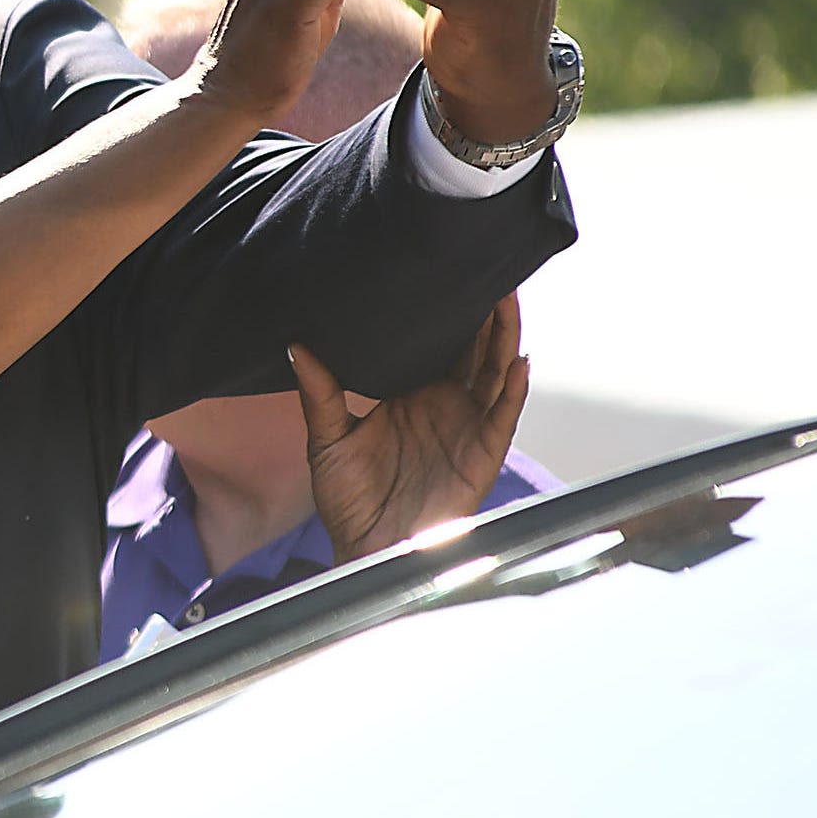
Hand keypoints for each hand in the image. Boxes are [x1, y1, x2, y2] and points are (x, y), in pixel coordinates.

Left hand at [292, 294, 529, 561]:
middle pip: (472, 347)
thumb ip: (319, 393)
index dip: (443, 310)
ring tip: (506, 298)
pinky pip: (504, 415)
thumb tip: (297, 345)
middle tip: (483, 266)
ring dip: (504, 336)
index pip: (434, 343)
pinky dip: (513, 388)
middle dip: (481, 311)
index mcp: (412, 394)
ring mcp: (467, 427)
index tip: (441, 268)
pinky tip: (519, 360)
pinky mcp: (482, 453)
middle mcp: (444, 404)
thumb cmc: (349, 500)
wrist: (368, 551)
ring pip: (495, 371)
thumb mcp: (327, 440)